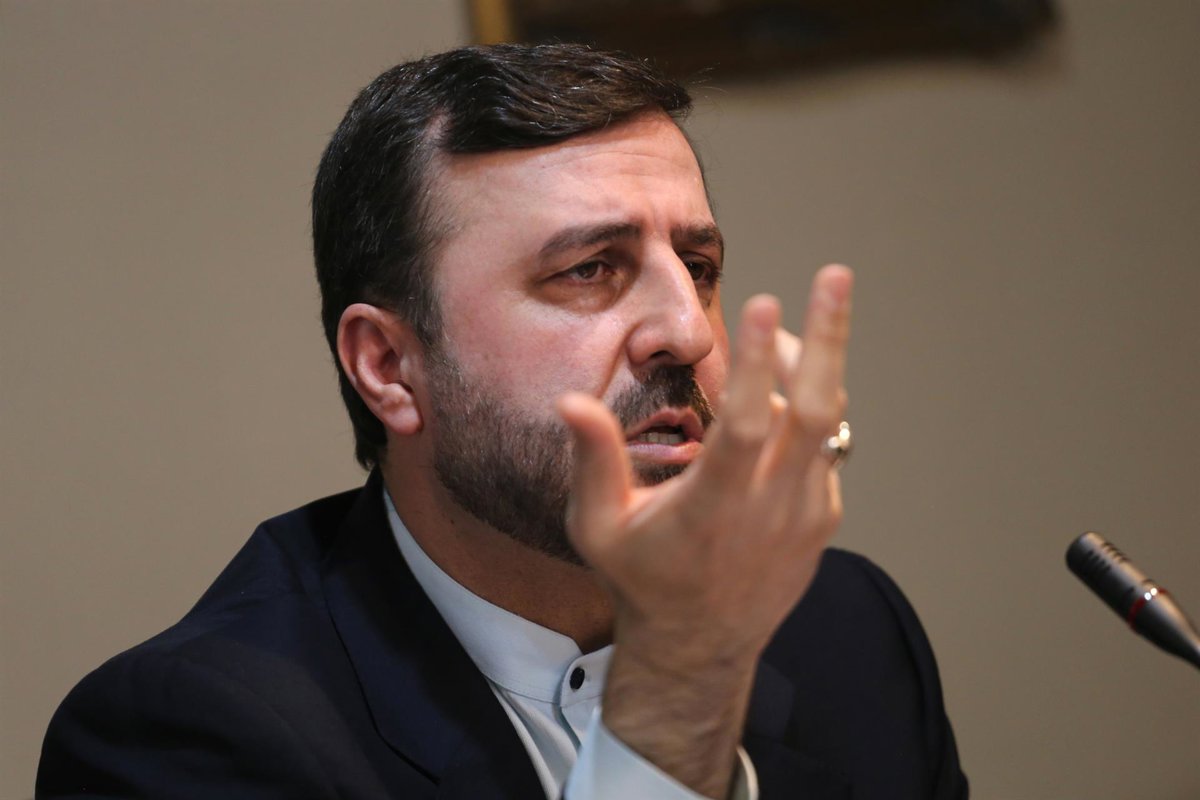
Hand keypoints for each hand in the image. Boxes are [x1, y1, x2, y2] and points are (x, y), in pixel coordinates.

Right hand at [557, 264, 852, 797]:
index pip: (749, 426)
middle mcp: (772, 506)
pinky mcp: (822, 516)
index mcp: (715, 506)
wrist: (700, 645)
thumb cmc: (641, 578)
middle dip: (828, 338)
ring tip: (786, 327)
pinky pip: (824, 446)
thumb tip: (571, 400)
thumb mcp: (599, 527)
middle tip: (833, 276)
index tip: (763, 302)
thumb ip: (592, 460)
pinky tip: (779, 390)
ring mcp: (806, 512)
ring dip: (813, 366)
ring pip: (826, 422)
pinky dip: (807, 409)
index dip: (756, 363)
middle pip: (816, 411)